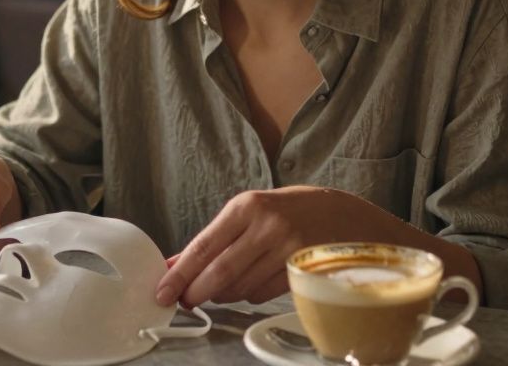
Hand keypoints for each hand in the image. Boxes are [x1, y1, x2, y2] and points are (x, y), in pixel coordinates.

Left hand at [155, 186, 389, 307]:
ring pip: (242, 288)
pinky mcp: (302, 270)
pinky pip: (263, 293)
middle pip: (220, 272)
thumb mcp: (250, 212)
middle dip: (198, 292)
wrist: (344, 214)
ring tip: (226, 286)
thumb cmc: (289, 211)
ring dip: (226, 294)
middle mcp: (267, 225)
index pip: (203, 246)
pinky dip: (251, 294)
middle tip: (187, 301)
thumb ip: (214, 239)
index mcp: (246, 206)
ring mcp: (287, 249)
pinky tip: (254, 283)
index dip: (180, 273)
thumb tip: (175, 264)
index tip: (163, 290)